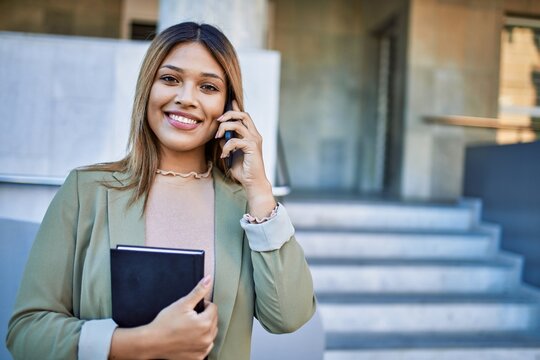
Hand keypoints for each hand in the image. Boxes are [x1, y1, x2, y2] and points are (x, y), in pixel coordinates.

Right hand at [109, 276, 217, 359]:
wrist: (152, 342)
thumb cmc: (165, 324)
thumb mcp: (182, 304)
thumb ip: (198, 291)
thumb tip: (208, 279)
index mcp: (205, 323)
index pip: (213, 308)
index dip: (202, 305)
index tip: (191, 309)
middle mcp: (207, 338)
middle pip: (214, 320)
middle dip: (204, 316)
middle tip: (189, 318)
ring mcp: (203, 349)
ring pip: (211, 333)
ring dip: (205, 329)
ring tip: (189, 328)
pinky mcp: (198, 357)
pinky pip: (206, 346)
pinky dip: (201, 341)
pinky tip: (190, 338)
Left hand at [215, 101, 275, 217]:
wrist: (252, 182)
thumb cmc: (243, 170)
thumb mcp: (231, 154)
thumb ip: (226, 143)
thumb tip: (220, 136)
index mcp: (251, 135)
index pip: (244, 116)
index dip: (235, 108)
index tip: (228, 101)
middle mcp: (254, 135)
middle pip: (243, 114)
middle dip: (228, 114)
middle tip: (217, 121)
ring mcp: (254, 140)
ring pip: (239, 123)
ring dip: (224, 128)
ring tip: (217, 137)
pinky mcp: (252, 147)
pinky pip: (235, 140)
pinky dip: (226, 146)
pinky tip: (224, 155)